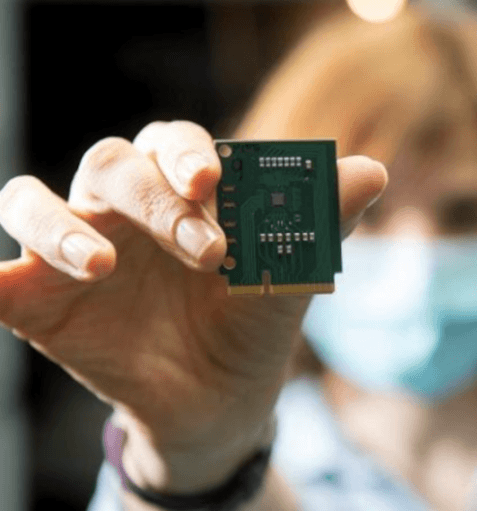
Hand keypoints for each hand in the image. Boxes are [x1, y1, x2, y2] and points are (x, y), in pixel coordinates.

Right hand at [0, 121, 386, 483]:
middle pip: (109, 165)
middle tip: (204, 249)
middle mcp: (123, 209)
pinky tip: (3, 287)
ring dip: (59, 225)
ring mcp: (74, 252)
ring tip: (101, 263)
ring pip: (31, 201)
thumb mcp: (290, 273)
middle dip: (154, 200)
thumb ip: (324, 221)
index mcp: (180, 191)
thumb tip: (373, 171)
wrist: (221, 397)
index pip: (169, 144)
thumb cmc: (252, 322)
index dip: (185, 154)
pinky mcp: (38, 303)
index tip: (214, 182)